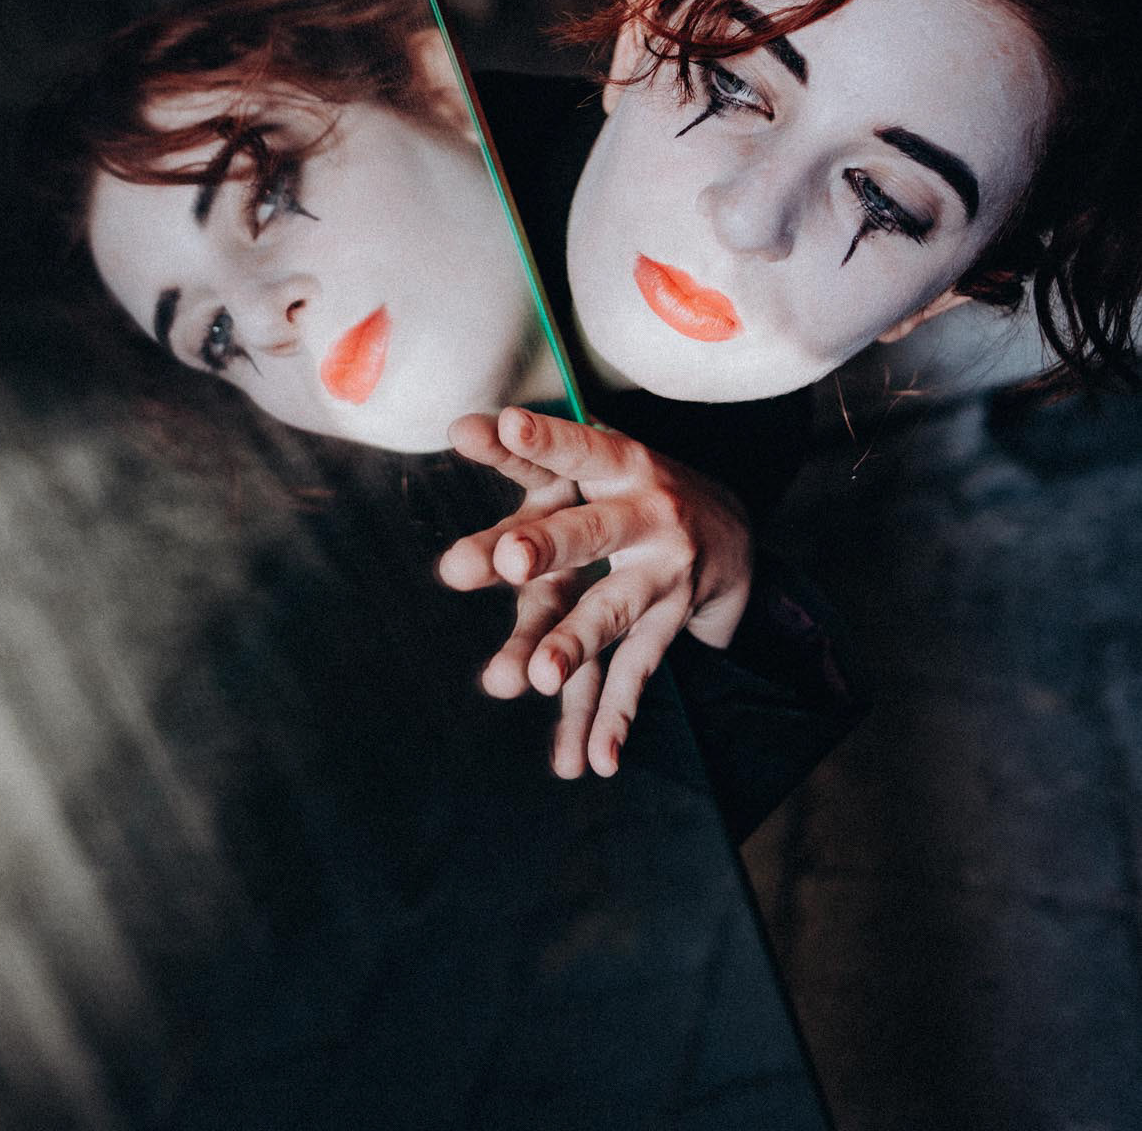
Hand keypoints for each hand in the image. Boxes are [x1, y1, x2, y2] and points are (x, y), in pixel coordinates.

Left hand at [437, 406, 752, 778]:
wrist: (728, 522)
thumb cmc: (623, 485)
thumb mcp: (590, 458)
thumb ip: (524, 455)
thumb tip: (456, 425)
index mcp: (619, 464)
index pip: (576, 448)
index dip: (542, 439)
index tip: (504, 424)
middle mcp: (644, 515)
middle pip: (590, 532)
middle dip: (550, 547)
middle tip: (508, 562)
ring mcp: (660, 574)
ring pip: (610, 612)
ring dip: (574, 645)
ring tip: (537, 676)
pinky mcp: (667, 624)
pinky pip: (634, 672)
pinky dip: (613, 718)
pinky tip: (594, 759)